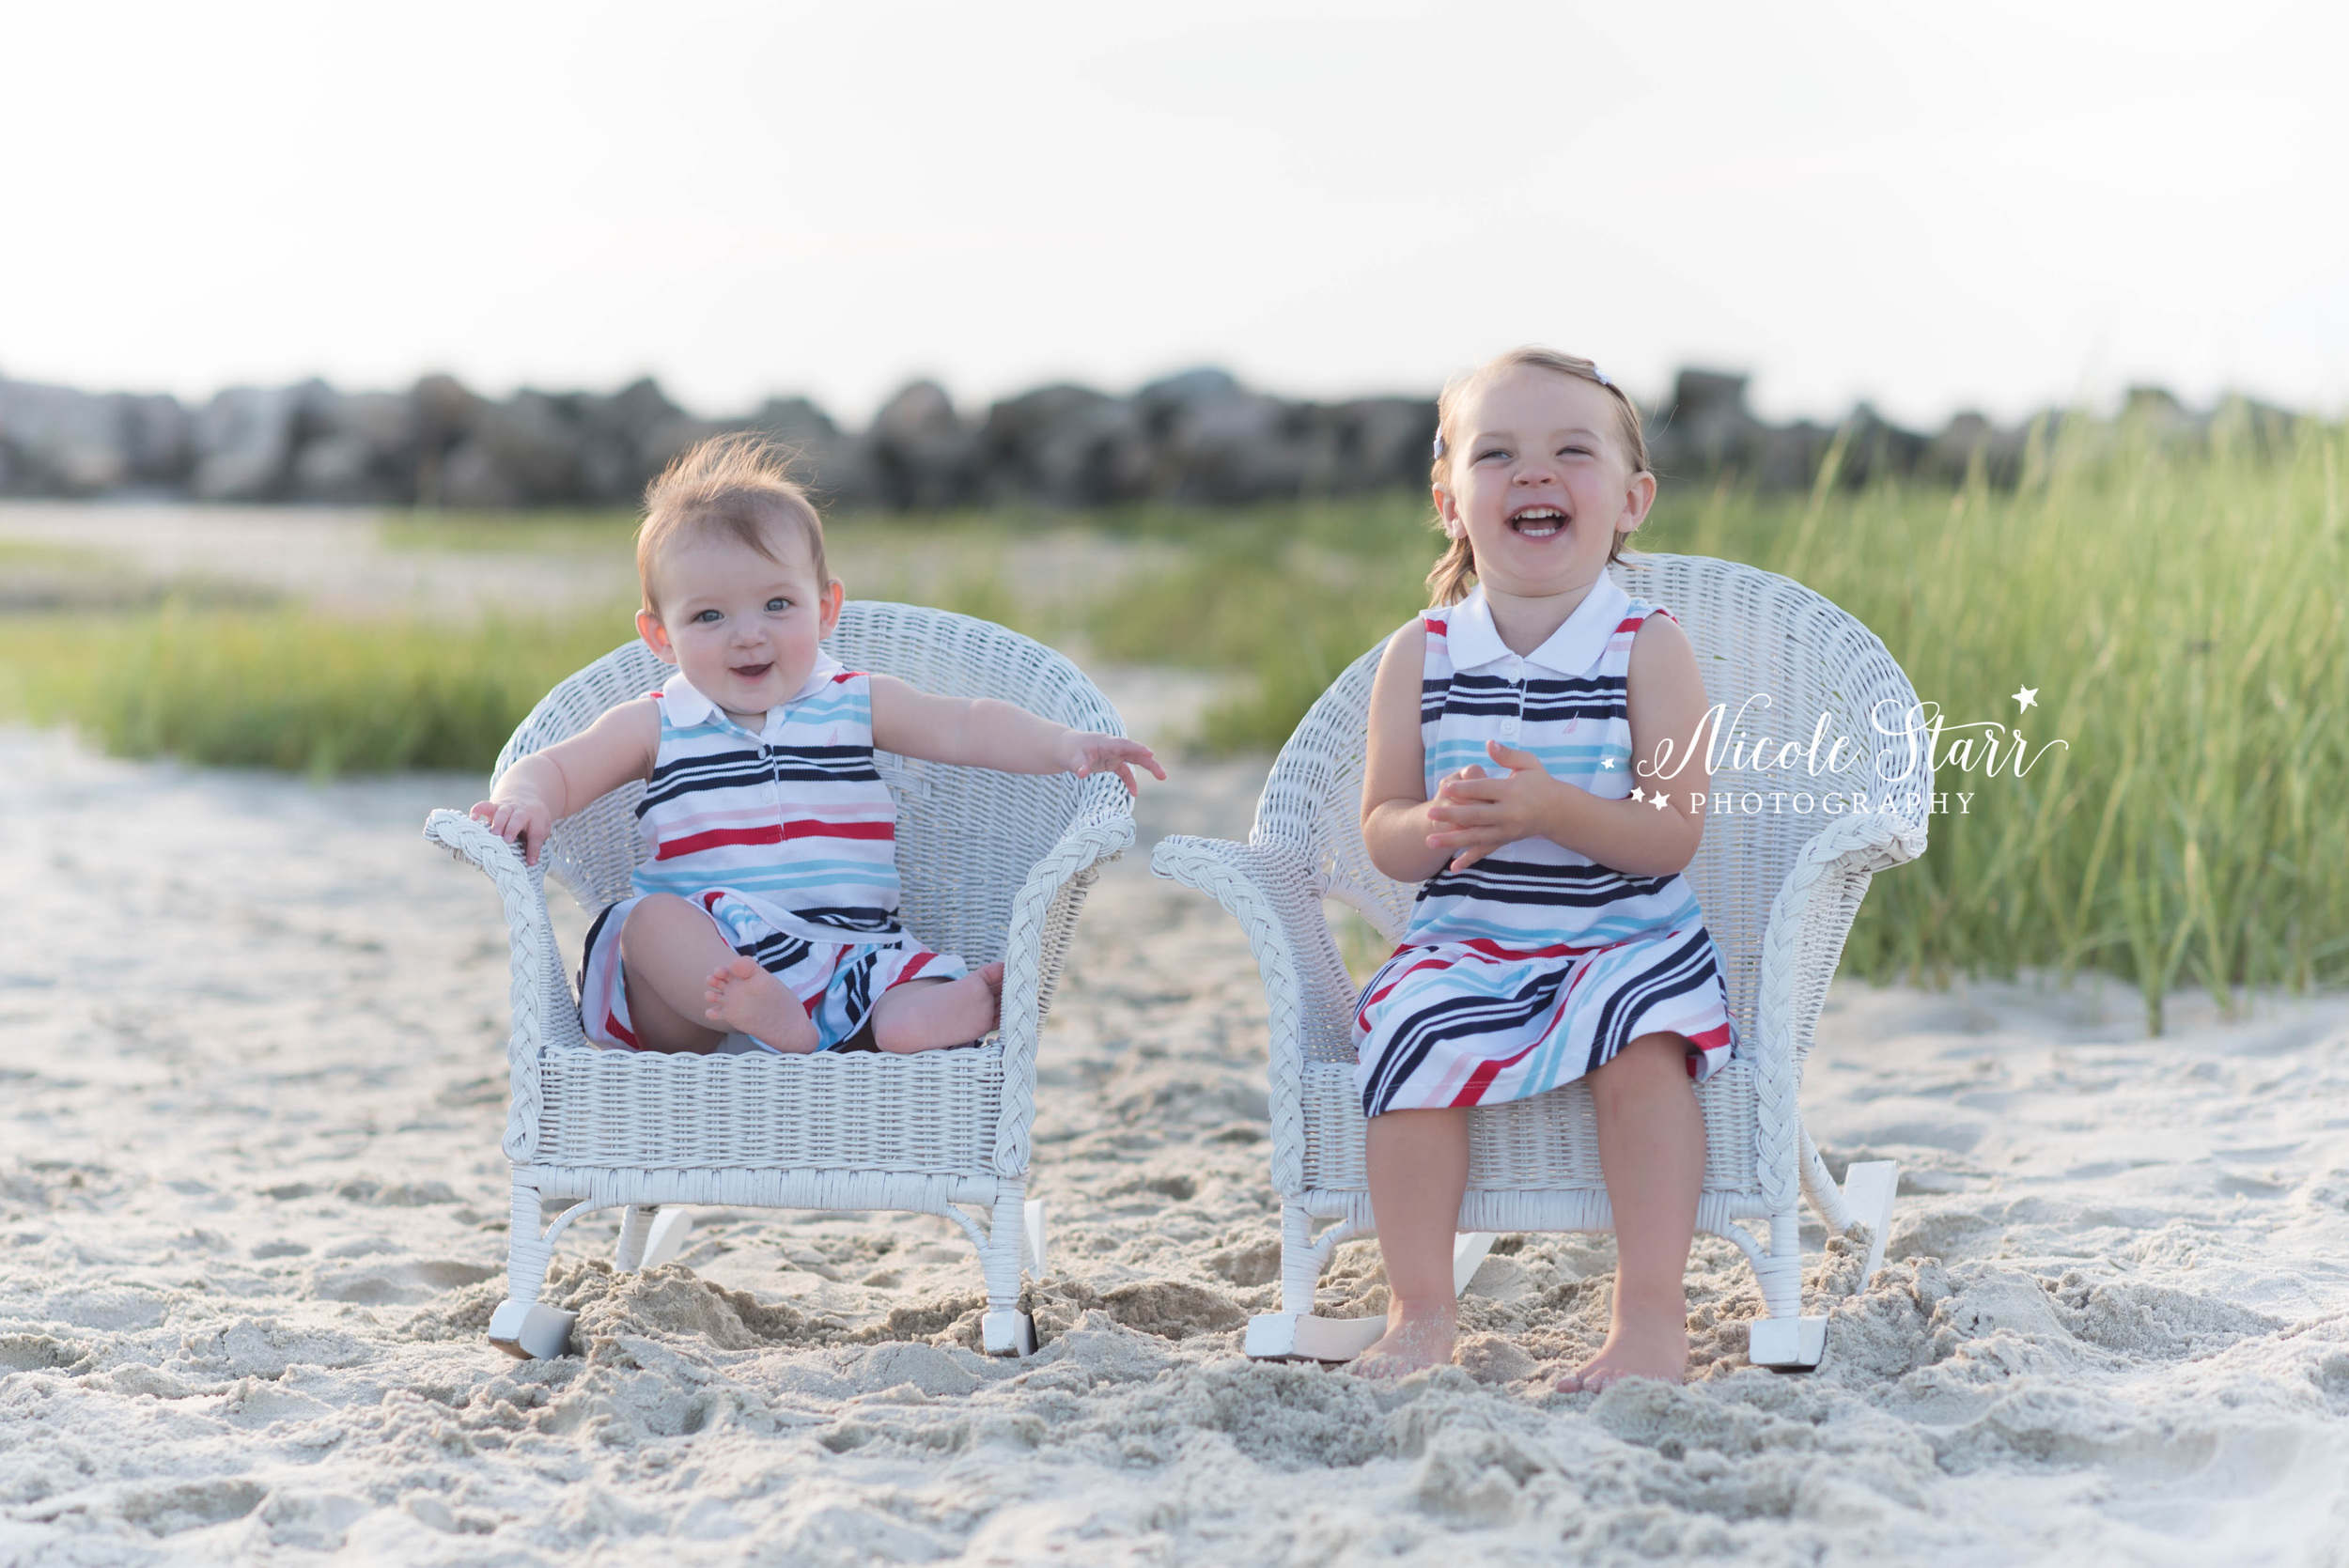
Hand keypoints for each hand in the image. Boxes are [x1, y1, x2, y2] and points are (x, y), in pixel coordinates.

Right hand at [470, 796, 553, 865]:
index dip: (533, 848)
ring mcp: (506, 807)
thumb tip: (531, 863)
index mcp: (536, 817)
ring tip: (494, 834)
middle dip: (512, 829)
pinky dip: (478, 810)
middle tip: (507, 841)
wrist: (526, 798)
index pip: (536, 833)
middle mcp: (521, 811)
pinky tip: (472, 818)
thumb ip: (535, 844)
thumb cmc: (534, 820)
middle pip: (517, 818)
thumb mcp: (541, 829)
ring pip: (502, 813)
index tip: (530, 861)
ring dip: (497, 824)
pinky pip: (484, 806)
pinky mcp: (493, 807)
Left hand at [1056, 731, 1166, 796]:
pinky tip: (1135, 794)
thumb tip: (1082, 774)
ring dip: (1149, 768)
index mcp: (1106, 742)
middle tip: (1162, 774)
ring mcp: (1114, 755)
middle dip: (1150, 762)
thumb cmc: (1069, 750)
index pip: (1124, 745)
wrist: (1065, 749)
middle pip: (1135, 753)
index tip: (1150, 753)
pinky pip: (1125, 772)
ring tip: (1162, 777)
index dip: (1137, 748)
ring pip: (1135, 760)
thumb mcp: (1072, 758)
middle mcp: (1113, 747)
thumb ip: (1079, 766)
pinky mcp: (1111, 763)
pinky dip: (1130, 782)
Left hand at [1425, 741, 1564, 871]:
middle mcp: (1509, 813)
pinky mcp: (1506, 840)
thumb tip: (1488, 743)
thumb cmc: (1540, 783)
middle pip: (1475, 815)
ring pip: (1476, 837)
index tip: (1443, 787)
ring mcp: (1507, 830)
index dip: (1462, 788)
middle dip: (1451, 815)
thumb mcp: (1528, 764)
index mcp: (1512, 792)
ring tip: (1430, 841)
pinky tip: (1452, 867)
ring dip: (1452, 840)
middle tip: (1429, 813)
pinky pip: (1485, 851)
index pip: (1483, 789)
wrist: (1558, 811)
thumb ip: (1507, 755)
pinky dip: (1469, 859)